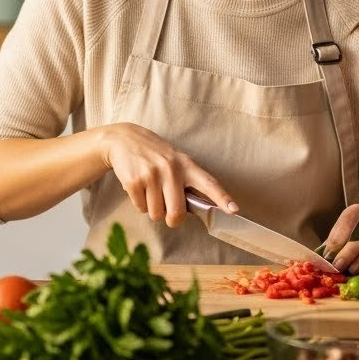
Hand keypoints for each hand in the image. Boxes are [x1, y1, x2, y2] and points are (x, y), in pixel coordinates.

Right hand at [97, 122, 238, 227]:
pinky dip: (140, 204)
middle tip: (168, 213)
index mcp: (187, 164)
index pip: (209, 183)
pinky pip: (141, 209)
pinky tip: (139, 188)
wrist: (124, 140)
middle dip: (172, 219)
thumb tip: (196, 209)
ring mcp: (152, 175)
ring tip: (151, 190)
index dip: (222, 198)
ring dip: (153, 209)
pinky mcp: (135, 181)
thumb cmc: (155, 155)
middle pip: (177, 212)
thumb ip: (187, 182)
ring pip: (156, 214)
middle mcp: (171, 169)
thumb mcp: (176, 161)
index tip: (233, 210)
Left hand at [320, 202, 358, 276]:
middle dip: (351, 249)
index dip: (339, 236)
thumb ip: (327, 251)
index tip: (329, 255)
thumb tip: (320, 258)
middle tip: (339, 265)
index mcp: (356, 213)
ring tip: (353, 269)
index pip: (350, 217)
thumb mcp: (331, 251)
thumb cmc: (342, 254)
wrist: (358, 265)